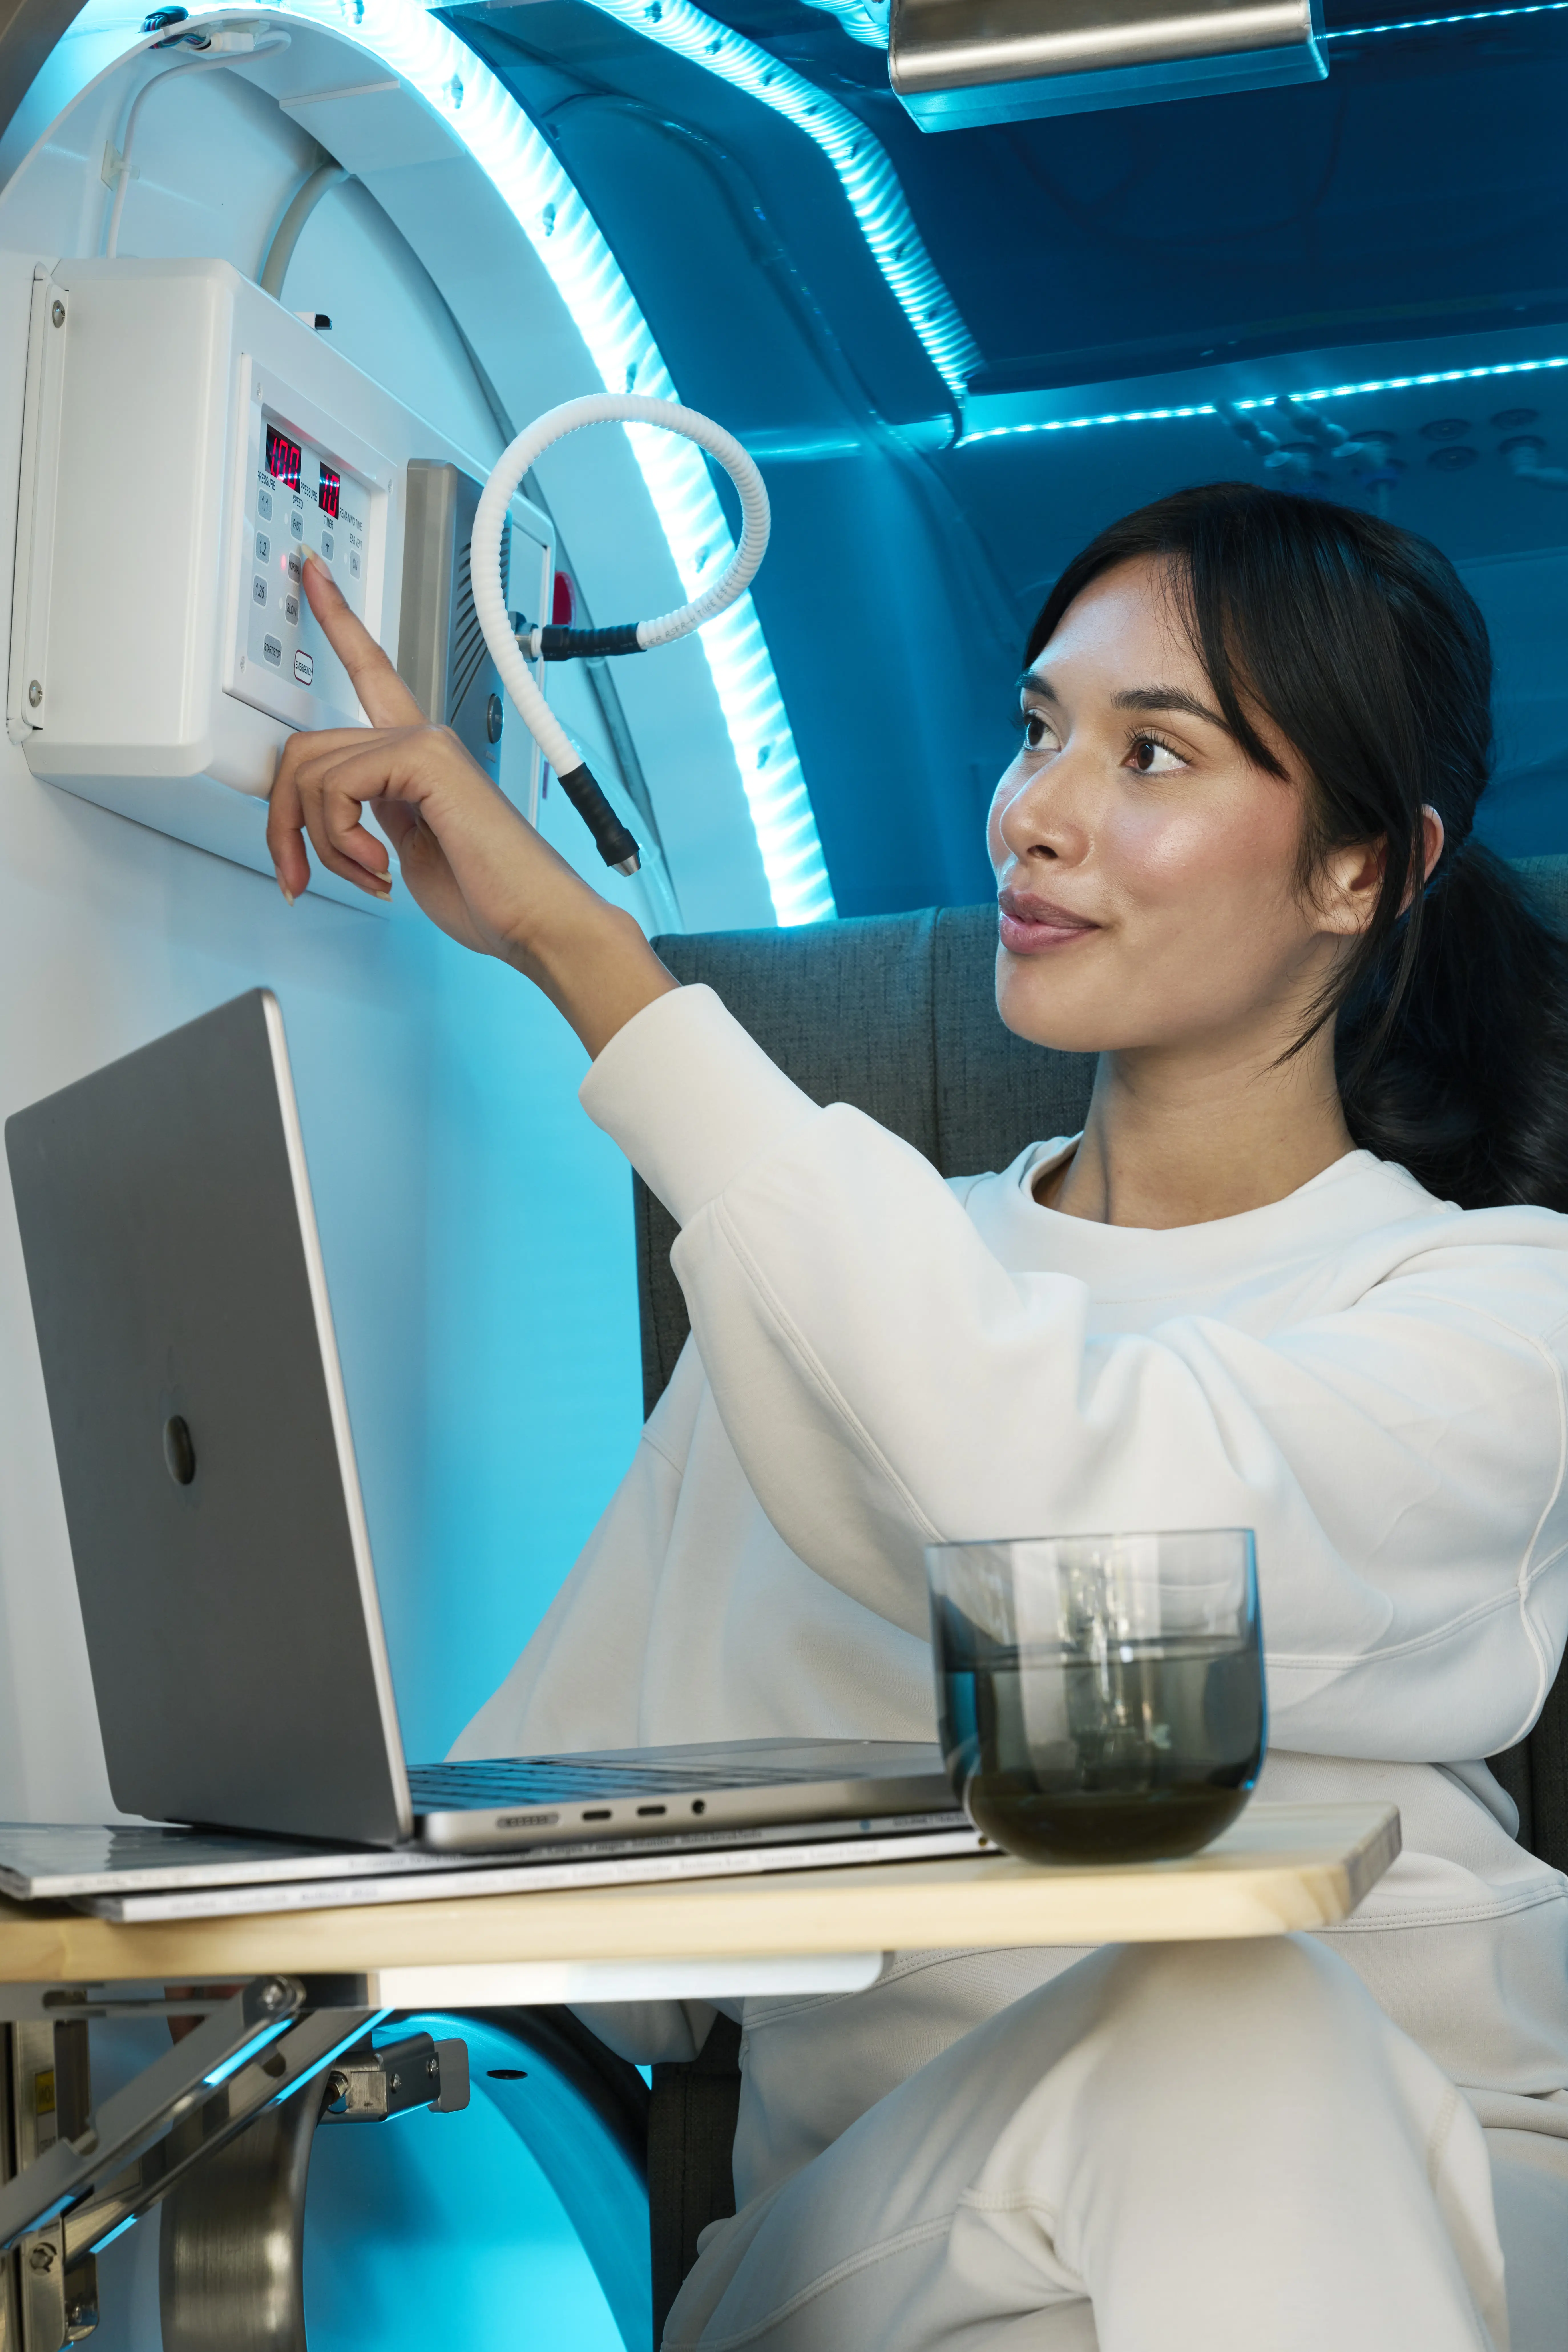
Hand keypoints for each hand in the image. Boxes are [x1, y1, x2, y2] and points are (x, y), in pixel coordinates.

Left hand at [267, 554, 676, 1053]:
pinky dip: (341, 840)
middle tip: (301, 873)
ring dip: (320, 842)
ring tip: (364, 876)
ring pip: (312, 771)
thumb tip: (319, 822)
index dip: (337, 621)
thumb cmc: (486, 896)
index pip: (369, 675)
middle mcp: (419, 738)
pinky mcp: (424, 758)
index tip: (311, 575)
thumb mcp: (403, 852)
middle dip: (285, 821)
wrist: (536, 920)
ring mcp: (423, 743)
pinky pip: (337, 786)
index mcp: (417, 757)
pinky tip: (382, 869)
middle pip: (306, 748)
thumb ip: (364, 819)